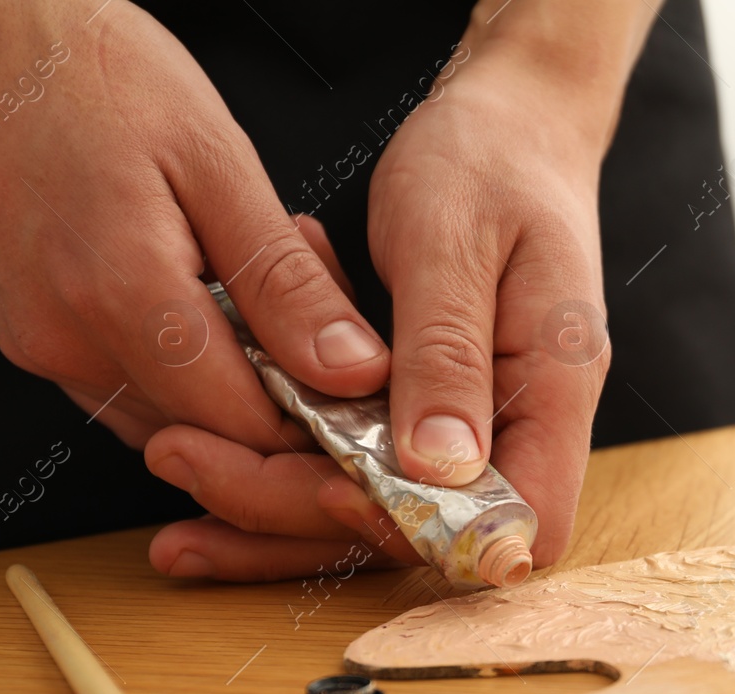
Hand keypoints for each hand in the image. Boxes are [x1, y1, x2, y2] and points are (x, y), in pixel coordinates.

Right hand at [0, 2, 395, 577]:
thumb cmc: (99, 76)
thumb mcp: (219, 164)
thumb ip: (287, 284)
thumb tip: (351, 370)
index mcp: (122, 295)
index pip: (246, 425)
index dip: (318, 421)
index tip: (363, 385)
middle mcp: (67, 338)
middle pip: (211, 435)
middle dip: (284, 397)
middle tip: (319, 316)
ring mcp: (41, 345)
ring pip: (173, 421)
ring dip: (237, 383)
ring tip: (262, 290)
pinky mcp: (32, 338)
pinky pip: (131, 390)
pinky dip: (189, 367)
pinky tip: (213, 299)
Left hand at [147, 24, 618, 578]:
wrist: (511, 122)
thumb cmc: (493, 162)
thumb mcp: (454, 242)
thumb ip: (448, 358)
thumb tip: (438, 470)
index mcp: (556, 390)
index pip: (524, 523)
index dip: (431, 531)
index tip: (333, 490)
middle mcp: (523, 425)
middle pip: (430, 531)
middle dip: (303, 515)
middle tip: (191, 461)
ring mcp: (477, 424)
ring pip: (383, 510)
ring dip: (276, 502)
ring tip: (178, 466)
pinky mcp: (431, 413)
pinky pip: (363, 464)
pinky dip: (285, 457)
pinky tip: (216, 438)